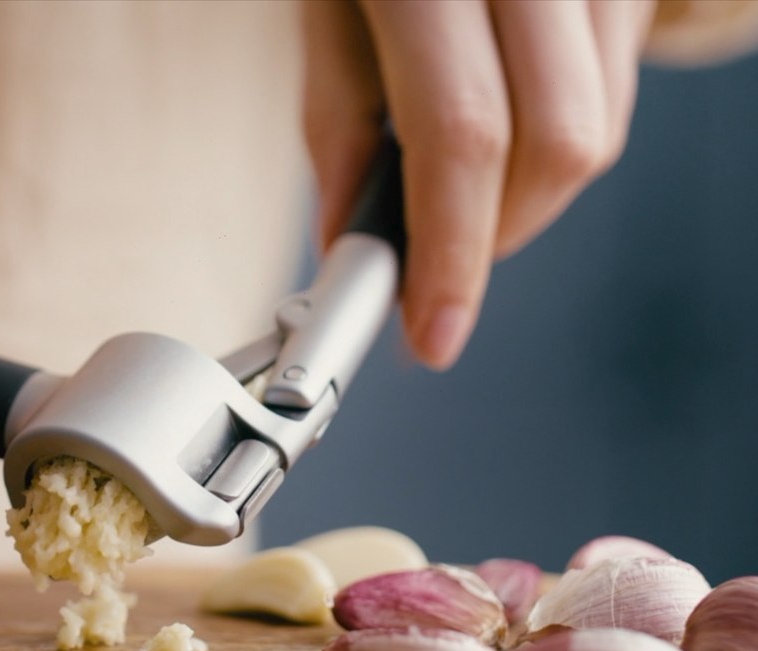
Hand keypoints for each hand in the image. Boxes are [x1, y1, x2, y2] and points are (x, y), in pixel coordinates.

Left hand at [303, 0, 656, 368]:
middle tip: (436, 264)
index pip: (460, 133)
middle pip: (559, 146)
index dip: (450, 253)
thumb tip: (349, 243)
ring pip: (596, 131)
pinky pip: (612, 92)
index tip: (432, 334)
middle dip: (494, 237)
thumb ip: (339, 119)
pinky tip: (505, 127)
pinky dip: (555, 144)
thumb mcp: (321, 4)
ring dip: (524, 197)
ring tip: (457, 182)